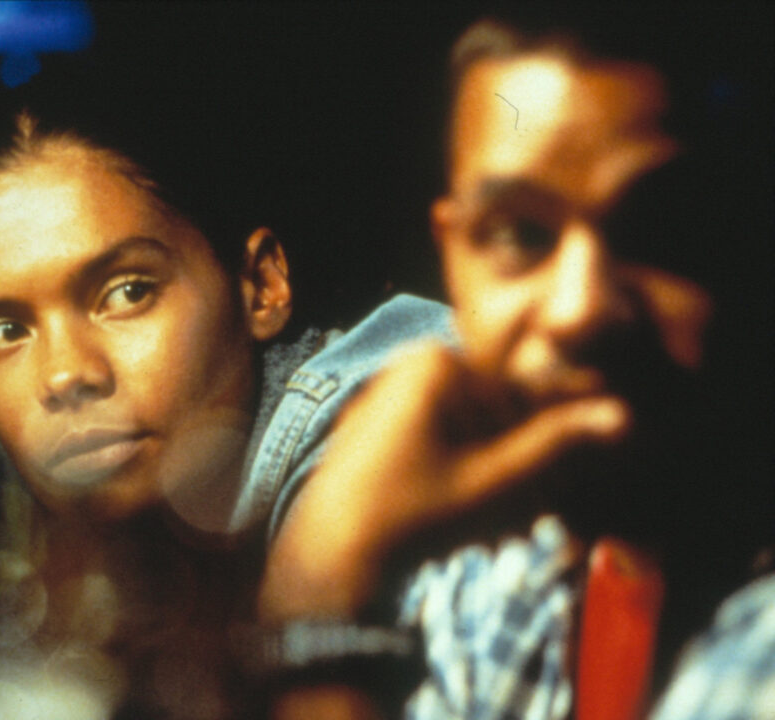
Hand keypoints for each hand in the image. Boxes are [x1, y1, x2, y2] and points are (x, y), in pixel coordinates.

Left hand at [261, 341, 628, 620]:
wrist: (332, 546)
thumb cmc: (412, 510)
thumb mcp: (492, 478)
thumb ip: (553, 443)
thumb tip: (623, 416)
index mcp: (438, 362)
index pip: (520, 385)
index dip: (556, 423)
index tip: (588, 448)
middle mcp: (409, 361)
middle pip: (490, 402)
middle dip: (516, 445)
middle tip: (533, 492)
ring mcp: (387, 388)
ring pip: (464, 420)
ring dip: (490, 457)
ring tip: (495, 502)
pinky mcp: (375, 418)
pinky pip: (433, 429)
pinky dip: (456, 457)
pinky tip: (459, 495)